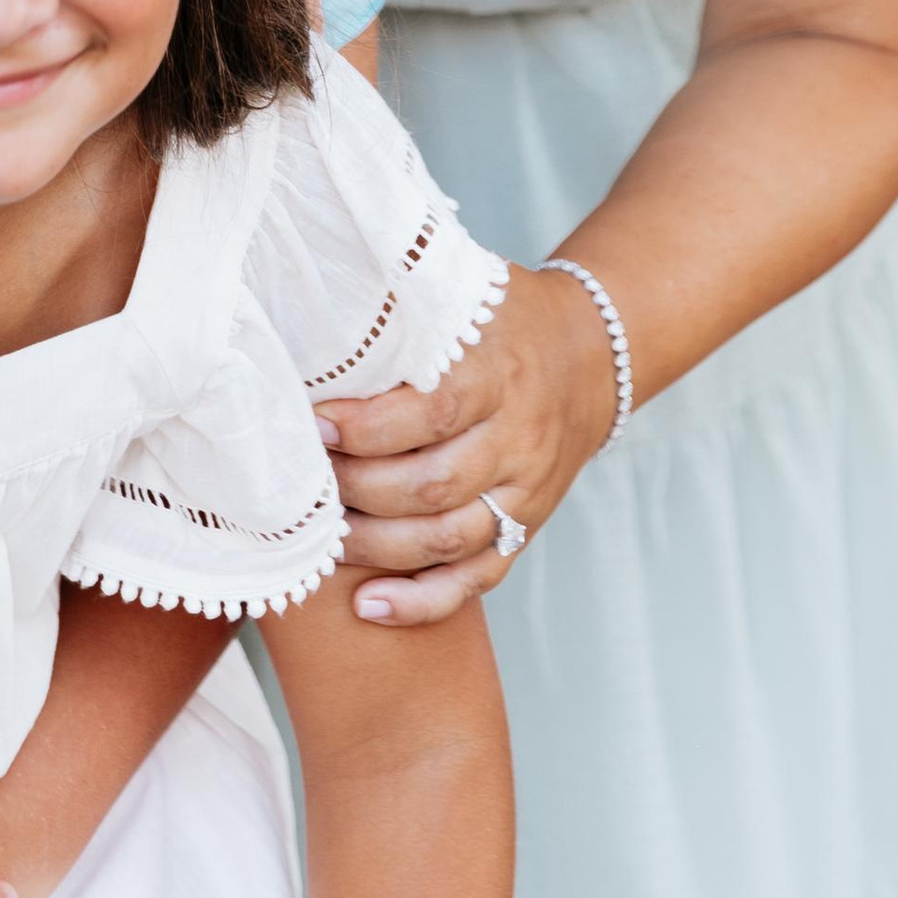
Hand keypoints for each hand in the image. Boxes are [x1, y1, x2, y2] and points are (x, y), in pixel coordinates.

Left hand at [315, 266, 616, 626]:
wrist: (592, 356)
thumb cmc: (504, 317)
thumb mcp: (466, 291)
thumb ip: (406, 305)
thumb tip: (314, 300)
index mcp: (500, 372)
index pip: (434, 411)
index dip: (368, 427)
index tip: (314, 423)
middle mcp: (519, 438)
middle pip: (434, 485)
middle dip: (357, 489)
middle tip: (305, 481)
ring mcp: (527, 491)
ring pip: (449, 538)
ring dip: (375, 545)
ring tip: (320, 535)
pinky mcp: (527, 528)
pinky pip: (479, 578)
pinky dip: (423, 601)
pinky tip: (370, 606)